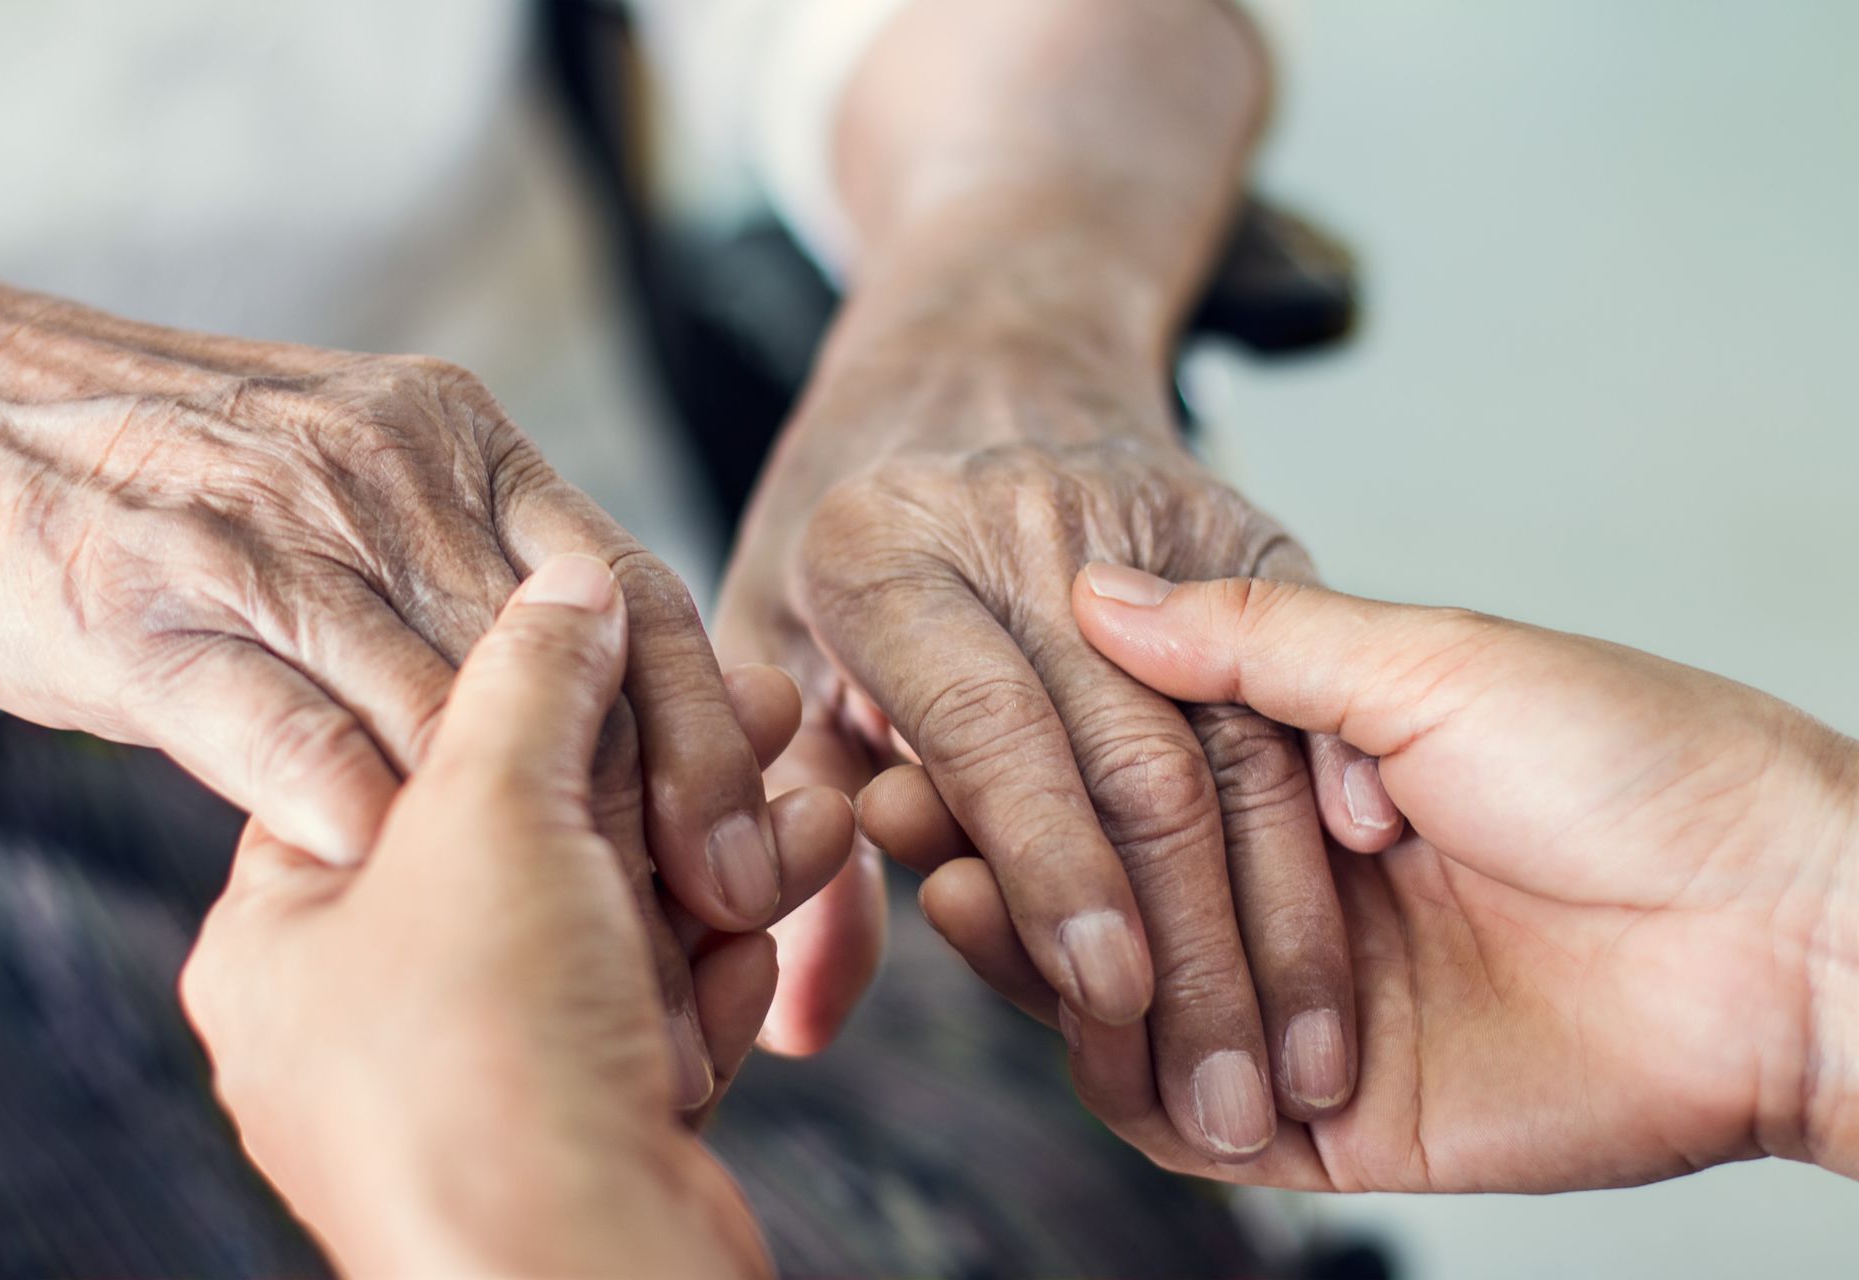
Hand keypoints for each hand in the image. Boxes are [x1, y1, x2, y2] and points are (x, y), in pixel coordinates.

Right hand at [0, 270, 792, 942]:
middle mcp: (385, 475)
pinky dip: (359, 821)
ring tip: (578, 941)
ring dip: (516, 843)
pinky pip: (288, 737)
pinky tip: (406, 889)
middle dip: (644, 802)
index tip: (753, 844)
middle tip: (700, 915)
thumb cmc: (196, 476)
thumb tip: (619, 721)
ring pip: (441, 711)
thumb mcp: (370, 483)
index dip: (708, 726)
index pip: (631, 589)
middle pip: (565, 664)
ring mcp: (268, 539)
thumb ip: (482, 583)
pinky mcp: (151, 613)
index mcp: (462, 441)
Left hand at [181, 556, 809, 1276]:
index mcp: (287, 933)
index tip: (629, 639)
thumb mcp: (492, 815)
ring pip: (613, 922)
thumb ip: (530, 675)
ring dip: (714, 863)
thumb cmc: (486, 1065)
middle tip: (754, 707)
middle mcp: (370, 1011)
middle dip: (658, 778)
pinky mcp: (577, 1126)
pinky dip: (721, 962)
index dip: (532, 692)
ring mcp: (478, 1078)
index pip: (406, 759)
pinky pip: (652, 1004)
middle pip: (532, 841)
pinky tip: (784, 906)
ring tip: (805, 809)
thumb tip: (566, 580)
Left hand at [718, 311, 1399, 1159]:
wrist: (980, 345)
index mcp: (882, 549)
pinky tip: (1364, 932)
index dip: (1053, 875)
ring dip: (1283, 916)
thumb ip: (790, 824)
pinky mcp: (1240, 525)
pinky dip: (1335, 819)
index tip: (1109, 1003)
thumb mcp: (769, 642)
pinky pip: (1303, 688)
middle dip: (1191, 947)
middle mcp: (1020, 520)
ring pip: (1238, 740)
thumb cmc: (849, 526)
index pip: (990, 732)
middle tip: (1228, 1099)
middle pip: (1133, 756)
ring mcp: (1147, 514)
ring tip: (1309, 1060)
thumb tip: (800, 1025)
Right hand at [995, 568, 1858, 1189]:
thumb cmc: (1634, 763)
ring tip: (952, 881)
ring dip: (1026, 951)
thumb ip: (1250, 646)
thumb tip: (1097, 592)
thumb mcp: (1427, 662)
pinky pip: (1182, 1113)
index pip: (1124, 778)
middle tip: (900, 798)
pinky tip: (1046, 998)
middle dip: (997, 847)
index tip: (923, 709)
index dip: (1025, 750)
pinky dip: (1107, 1068)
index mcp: (1311, 786)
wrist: (1784, 927)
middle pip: (1103, 893)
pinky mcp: (1327, 1121)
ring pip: (1122, 1002)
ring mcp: (1301, 1011)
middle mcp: (1290, 899)